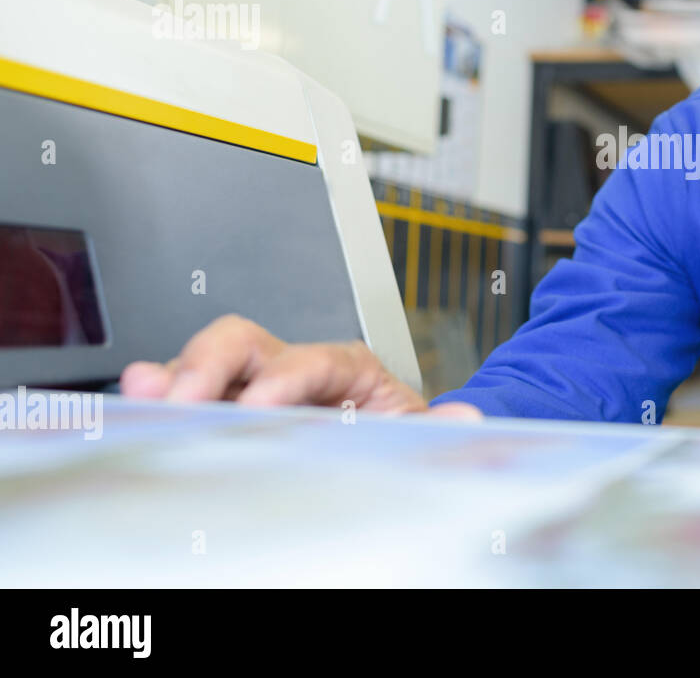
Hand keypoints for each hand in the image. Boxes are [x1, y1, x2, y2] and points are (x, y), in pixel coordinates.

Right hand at [120, 314, 482, 419]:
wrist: (391, 446)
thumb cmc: (398, 434)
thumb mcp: (426, 433)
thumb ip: (443, 426)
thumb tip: (470, 419)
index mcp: (349, 368)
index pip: (316, 361)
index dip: (286, 378)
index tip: (263, 403)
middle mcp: (294, 368)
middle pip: (245, 343)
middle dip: (211, 362)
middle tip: (184, 395)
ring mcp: (254, 387)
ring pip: (207, 365)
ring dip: (175, 379)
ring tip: (146, 396)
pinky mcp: (227, 411)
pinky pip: (190, 398)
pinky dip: (162, 398)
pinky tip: (139, 405)